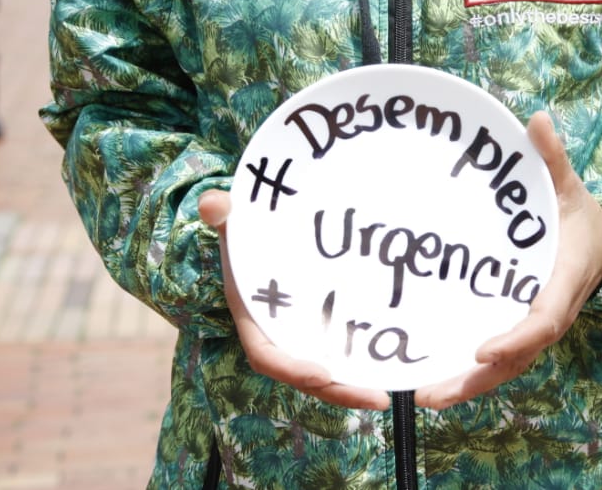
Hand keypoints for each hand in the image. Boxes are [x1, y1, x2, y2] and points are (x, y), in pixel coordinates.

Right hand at [198, 190, 391, 410]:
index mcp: (252, 316)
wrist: (263, 228)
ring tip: (386, 395)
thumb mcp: (232, 217)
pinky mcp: (321, 325)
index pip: (265, 355)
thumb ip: (221, 212)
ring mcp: (300, 332)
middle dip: (335, 391)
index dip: (291, 368)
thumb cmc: (246, 225)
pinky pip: (338, 353)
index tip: (322, 374)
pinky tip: (388, 370)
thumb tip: (214, 203)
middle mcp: (276, 332)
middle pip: (302, 375)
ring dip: (351, 386)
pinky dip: (358, 365)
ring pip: (324, 370)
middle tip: (376, 398)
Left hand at [414, 111, 601, 409]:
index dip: (514, 337)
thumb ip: (553, 158)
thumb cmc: (577, 214)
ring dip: (467, 385)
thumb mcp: (568, 185)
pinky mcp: (519, 330)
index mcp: (564, 281)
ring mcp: (535, 328)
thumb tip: (537, 119)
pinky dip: (469, 375)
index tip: (482, 349)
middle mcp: (550, 313)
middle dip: (476, 379)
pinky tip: (433, 381)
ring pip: (504, 368)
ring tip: (424, 396)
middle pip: (516, 358)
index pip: (542, 320)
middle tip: (431, 393)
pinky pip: (497, 361)